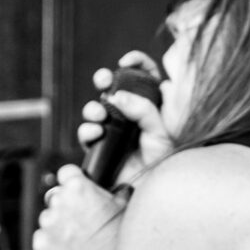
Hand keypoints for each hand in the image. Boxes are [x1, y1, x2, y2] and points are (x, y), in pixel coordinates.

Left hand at [33, 162, 125, 249]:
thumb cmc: (120, 237)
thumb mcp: (123, 206)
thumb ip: (114, 193)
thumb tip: (119, 190)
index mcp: (78, 187)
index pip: (66, 173)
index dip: (72, 182)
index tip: (76, 190)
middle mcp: (59, 201)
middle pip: (55, 197)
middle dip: (65, 207)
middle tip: (80, 221)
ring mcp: (48, 222)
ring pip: (47, 219)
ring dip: (57, 226)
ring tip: (75, 239)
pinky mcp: (41, 243)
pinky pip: (41, 239)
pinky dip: (50, 244)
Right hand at [76, 51, 172, 186]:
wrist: (150, 187)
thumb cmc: (162, 160)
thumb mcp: (160, 131)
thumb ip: (143, 109)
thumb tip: (117, 96)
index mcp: (150, 104)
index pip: (144, 74)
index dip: (135, 62)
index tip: (125, 61)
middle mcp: (129, 113)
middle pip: (113, 86)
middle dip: (104, 79)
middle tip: (104, 81)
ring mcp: (113, 128)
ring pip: (95, 108)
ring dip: (93, 107)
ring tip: (99, 114)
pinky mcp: (100, 145)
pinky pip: (87, 132)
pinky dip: (88, 130)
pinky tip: (96, 133)